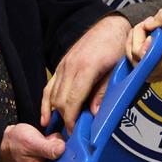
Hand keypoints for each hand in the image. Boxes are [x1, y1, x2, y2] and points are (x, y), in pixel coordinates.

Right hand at [0, 123, 65, 161]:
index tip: (60, 144)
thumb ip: (47, 148)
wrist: (8, 144)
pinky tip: (48, 145)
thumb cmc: (16, 144)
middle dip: (62, 150)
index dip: (67, 155)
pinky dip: (58, 149)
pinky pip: (62, 158)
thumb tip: (63, 149)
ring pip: (66, 160)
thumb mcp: (30, 142)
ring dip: (60, 148)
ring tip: (46, 142)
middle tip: (48, 141)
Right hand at [42, 14, 129, 130]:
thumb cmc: (116, 47)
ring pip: (53, 94)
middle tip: (72, 134)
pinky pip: (50, 86)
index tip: (74, 133)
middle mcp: (70, 66)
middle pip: (60, 100)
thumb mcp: (116, 70)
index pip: (73, 100)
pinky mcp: (61, 65)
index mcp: (86, 68)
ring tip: (61, 128)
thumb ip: (103, 92)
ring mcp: (63, 65)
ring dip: (55, 112)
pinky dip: (46, 102)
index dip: (72, 119)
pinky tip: (45, 115)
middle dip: (64, 119)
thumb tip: (94, 113)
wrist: (110, 27)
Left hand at [128, 8, 161, 81]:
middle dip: (133, 43)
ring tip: (147, 34)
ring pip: (140, 70)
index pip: (143, 56)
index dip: (139, 41)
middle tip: (144, 28)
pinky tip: (151, 43)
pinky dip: (144, 57)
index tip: (151, 29)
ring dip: (137, 50)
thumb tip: (149, 24)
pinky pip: (149, 71)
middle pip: (137, 65)